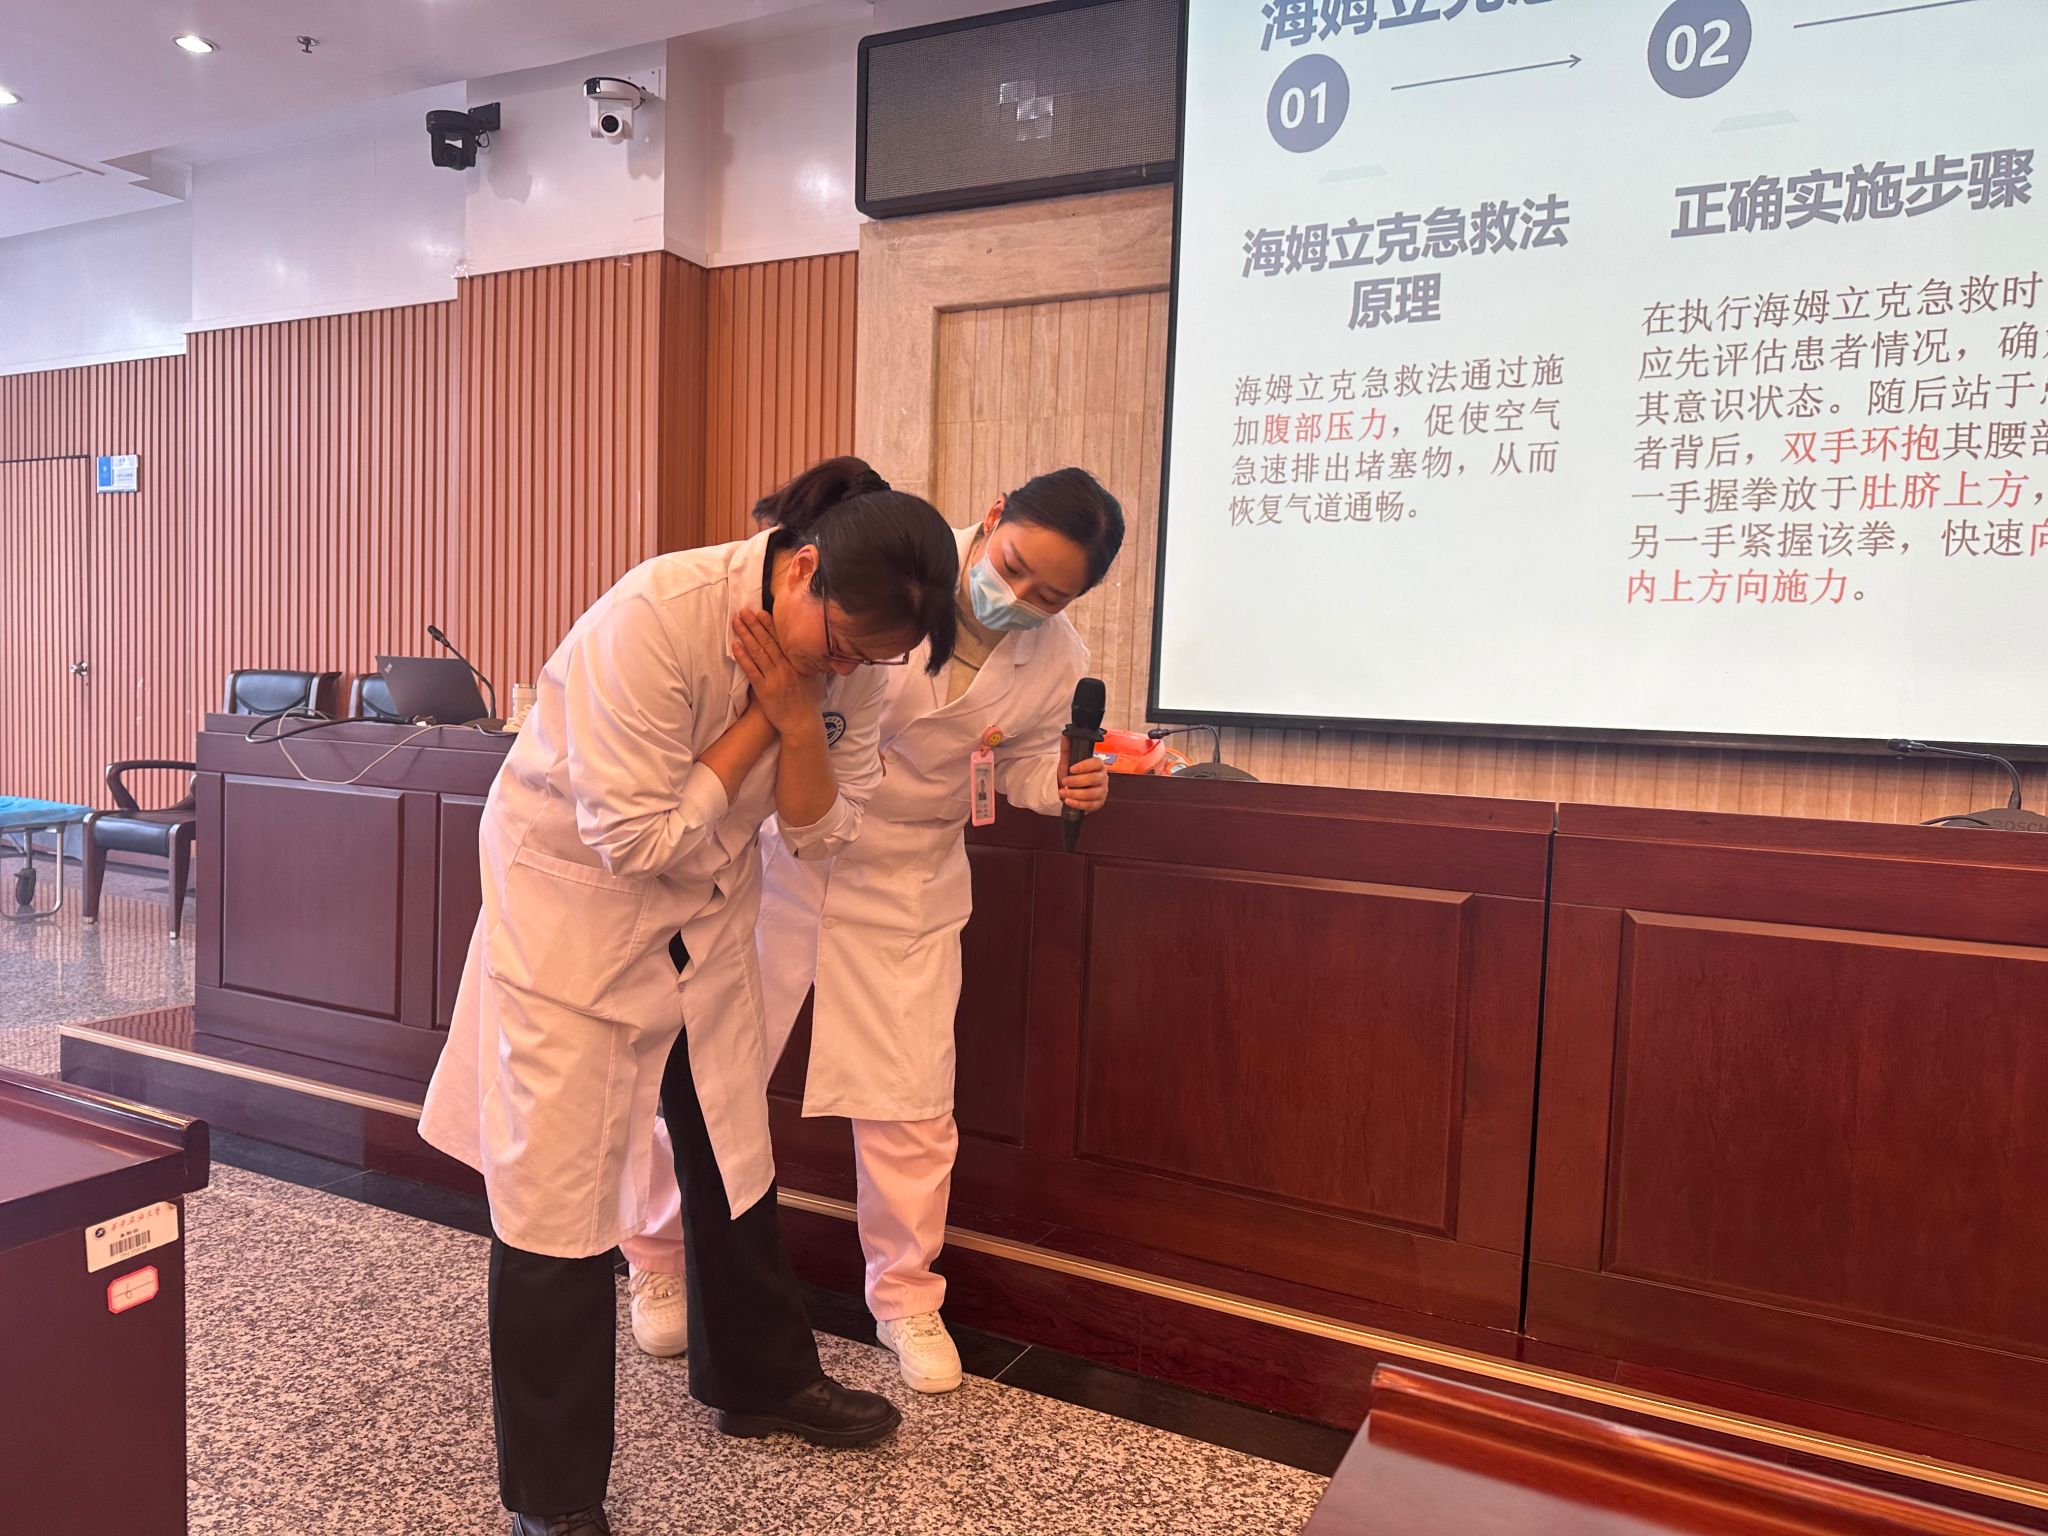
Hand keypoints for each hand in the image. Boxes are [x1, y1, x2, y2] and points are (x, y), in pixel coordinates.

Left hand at [731, 610, 822, 735]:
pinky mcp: (765, 690)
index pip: (781, 638)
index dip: (769, 624)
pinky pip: (752, 671)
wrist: (802, 723)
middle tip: (744, 611)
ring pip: (758, 653)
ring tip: (736, 623)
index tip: (760, 612)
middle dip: (754, 625)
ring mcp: (775, 678)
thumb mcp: (818, 677)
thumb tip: (820, 647)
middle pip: (767, 641)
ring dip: (746, 636)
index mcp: (798, 662)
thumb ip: (816, 661)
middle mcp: (786, 667)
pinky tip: (735, 646)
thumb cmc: (809, 701)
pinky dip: (743, 658)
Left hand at [1059, 753, 1108, 813]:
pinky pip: (1090, 805)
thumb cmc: (1073, 776)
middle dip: (1076, 781)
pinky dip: (1078, 804)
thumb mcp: (1068, 762)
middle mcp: (1103, 778)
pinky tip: (1068, 801)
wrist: (1073, 791)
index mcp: (1098, 765)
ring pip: (1091, 794)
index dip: (1084, 766)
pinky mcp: (1099, 803)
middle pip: (1093, 779)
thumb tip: (1065, 736)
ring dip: (1075, 794)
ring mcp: (1103, 791)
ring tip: (1062, 793)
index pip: (1096, 763)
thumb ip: (1068, 750)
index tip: (1071, 769)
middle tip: (1064, 781)